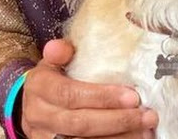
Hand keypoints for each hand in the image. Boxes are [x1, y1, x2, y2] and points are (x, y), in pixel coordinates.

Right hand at [21, 38, 156, 138]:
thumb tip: (62, 47)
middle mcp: (40, 116)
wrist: (31, 108)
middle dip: (117, 120)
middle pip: (81, 124)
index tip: (132, 96)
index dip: (102, 97)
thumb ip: (59, 53)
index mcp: (40, 88)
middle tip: (147, 115)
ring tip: (145, 130)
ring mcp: (46, 138)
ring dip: (119, 138)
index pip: (71, 95)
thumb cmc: (51, 79)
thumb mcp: (51, 62)